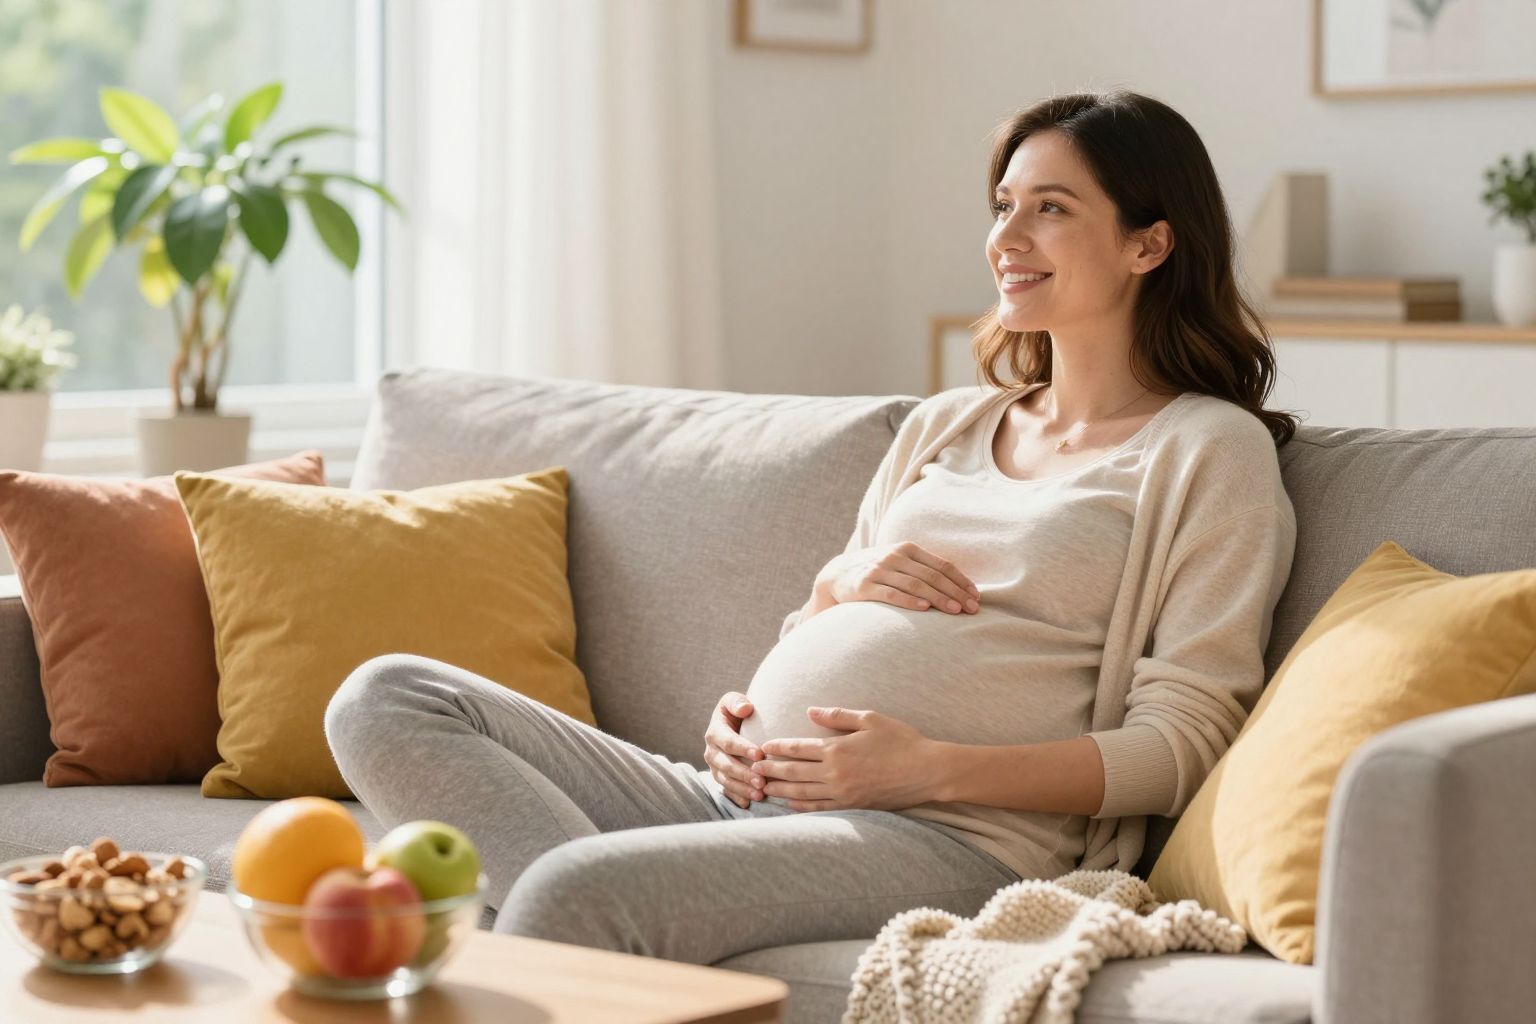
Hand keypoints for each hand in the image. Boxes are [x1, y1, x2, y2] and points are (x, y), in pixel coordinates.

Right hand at [703, 691, 763, 808]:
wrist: (732, 724)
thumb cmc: (736, 711)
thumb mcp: (733, 701)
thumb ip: (737, 702)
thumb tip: (745, 708)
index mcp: (714, 732)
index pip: (728, 742)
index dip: (743, 749)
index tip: (760, 755)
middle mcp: (711, 751)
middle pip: (726, 765)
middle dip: (743, 774)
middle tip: (761, 782)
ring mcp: (714, 767)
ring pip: (725, 780)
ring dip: (742, 788)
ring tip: (759, 795)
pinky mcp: (720, 777)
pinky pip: (726, 790)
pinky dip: (736, 797)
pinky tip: (748, 803)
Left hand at [750, 707, 940, 811]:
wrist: (926, 771)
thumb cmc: (901, 741)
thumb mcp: (870, 719)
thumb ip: (837, 716)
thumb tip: (810, 711)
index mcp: (838, 749)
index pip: (798, 748)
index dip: (777, 748)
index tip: (762, 747)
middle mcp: (835, 773)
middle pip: (794, 772)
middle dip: (771, 770)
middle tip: (753, 769)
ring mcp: (843, 792)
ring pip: (802, 793)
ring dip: (780, 790)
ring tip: (763, 788)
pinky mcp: (852, 807)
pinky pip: (820, 808)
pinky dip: (801, 806)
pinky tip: (790, 803)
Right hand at [815, 541, 980, 615]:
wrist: (836, 575)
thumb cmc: (877, 572)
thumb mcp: (899, 563)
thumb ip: (923, 569)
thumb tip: (960, 588)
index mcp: (907, 548)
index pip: (941, 565)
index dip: (961, 581)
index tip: (976, 597)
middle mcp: (894, 556)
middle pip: (932, 575)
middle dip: (955, 592)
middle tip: (972, 608)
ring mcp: (878, 570)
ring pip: (915, 584)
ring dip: (938, 598)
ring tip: (955, 611)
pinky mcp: (864, 586)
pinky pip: (891, 594)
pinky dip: (909, 600)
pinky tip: (924, 608)